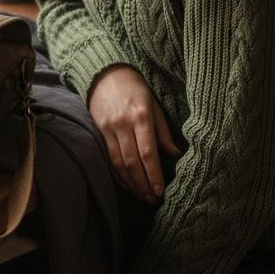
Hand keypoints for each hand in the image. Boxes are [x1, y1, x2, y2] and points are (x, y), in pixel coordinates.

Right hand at [88, 65, 180, 204]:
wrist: (106, 74)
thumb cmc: (136, 90)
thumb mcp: (154, 106)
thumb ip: (163, 132)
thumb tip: (174, 154)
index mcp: (141, 117)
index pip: (148, 153)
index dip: (154, 174)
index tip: (160, 190)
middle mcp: (124, 124)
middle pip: (132, 162)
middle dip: (143, 184)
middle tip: (151, 199)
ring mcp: (109, 128)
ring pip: (119, 163)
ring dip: (131, 183)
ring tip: (141, 195)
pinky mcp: (100, 130)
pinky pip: (109, 157)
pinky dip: (118, 174)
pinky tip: (126, 183)